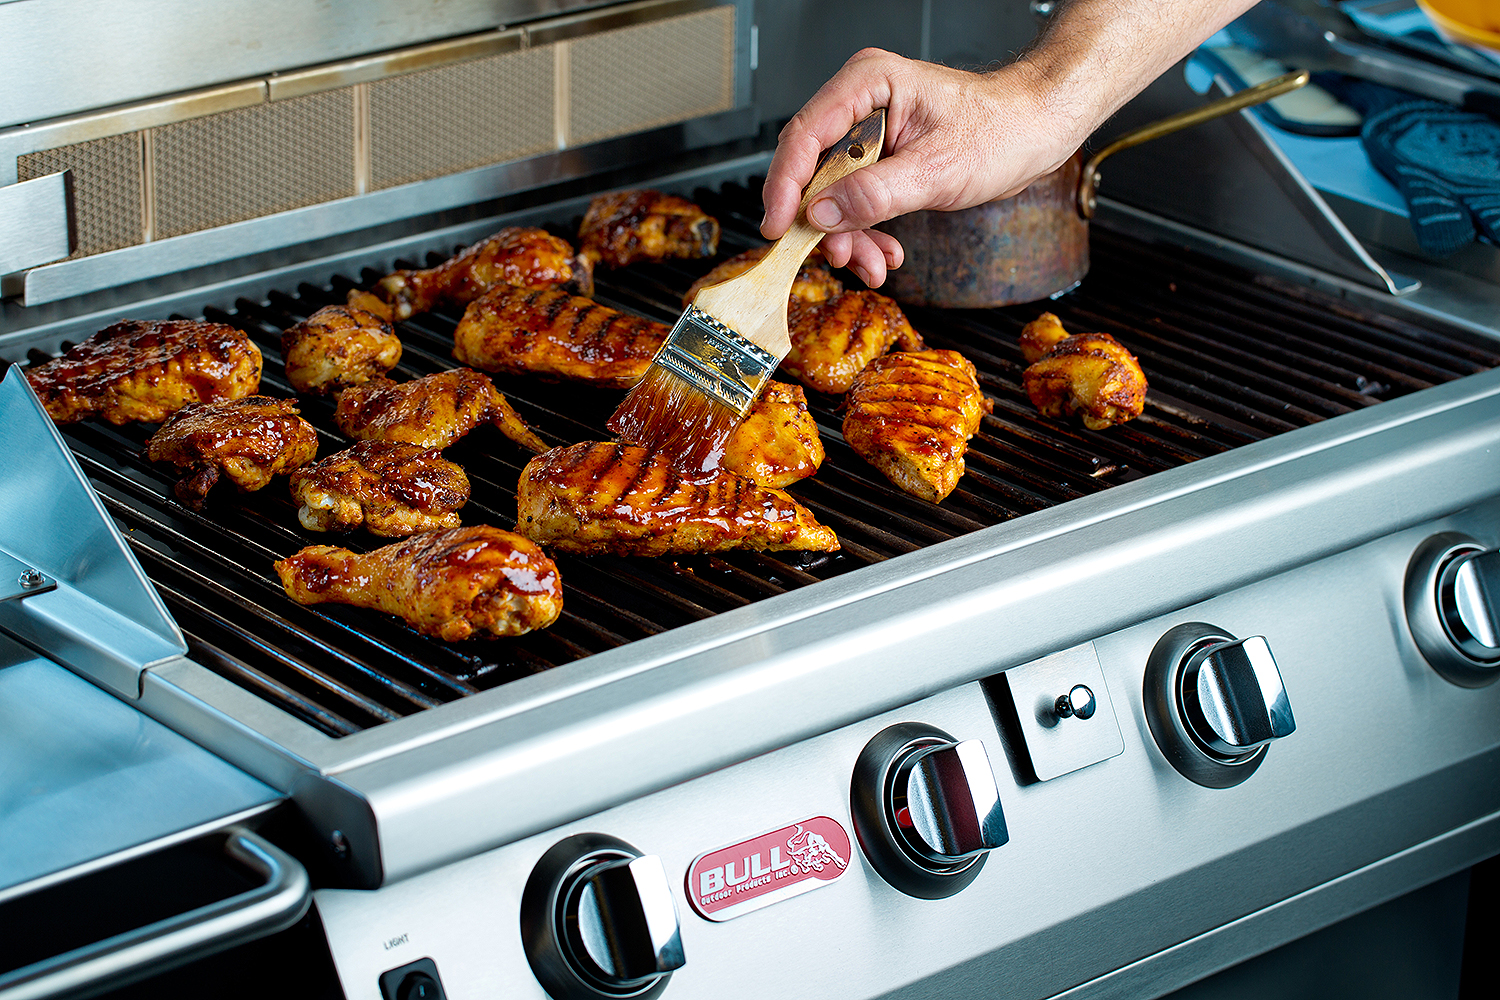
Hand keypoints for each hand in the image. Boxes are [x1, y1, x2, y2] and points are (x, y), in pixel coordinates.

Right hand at [760, 48, 1092, 287]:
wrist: (1037, 133)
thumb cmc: (1002, 129)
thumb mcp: (937, 169)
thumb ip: (875, 193)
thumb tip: (821, 214)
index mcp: (868, 85)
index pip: (804, 136)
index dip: (785, 186)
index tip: (778, 226)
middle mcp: (861, 106)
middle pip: (812, 170)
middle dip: (824, 222)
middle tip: (838, 256)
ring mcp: (869, 135)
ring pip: (832, 195)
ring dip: (848, 236)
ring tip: (872, 264)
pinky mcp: (881, 161)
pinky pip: (855, 202)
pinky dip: (866, 232)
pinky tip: (885, 253)